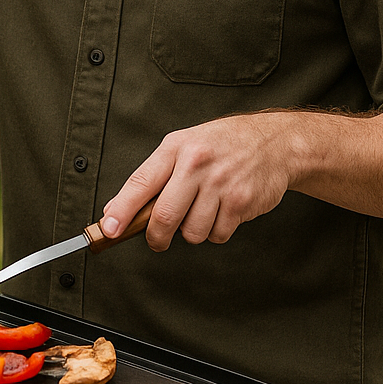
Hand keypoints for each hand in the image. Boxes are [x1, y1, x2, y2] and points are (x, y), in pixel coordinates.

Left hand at [99, 113, 297, 250]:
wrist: (274, 142)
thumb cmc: (221, 145)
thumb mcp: (183, 146)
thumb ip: (152, 176)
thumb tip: (116, 210)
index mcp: (175, 148)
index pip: (140, 182)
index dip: (121, 210)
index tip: (108, 229)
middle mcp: (196, 164)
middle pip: (164, 217)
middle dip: (156, 237)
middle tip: (157, 240)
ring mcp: (220, 183)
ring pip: (192, 233)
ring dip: (193, 231)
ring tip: (202, 210)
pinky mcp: (241, 202)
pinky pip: (218, 235)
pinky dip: (216, 231)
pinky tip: (222, 210)